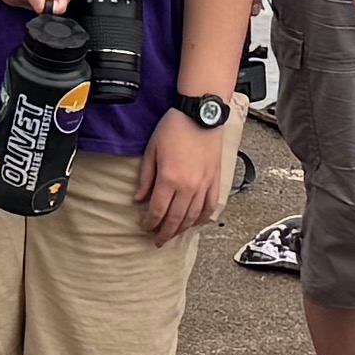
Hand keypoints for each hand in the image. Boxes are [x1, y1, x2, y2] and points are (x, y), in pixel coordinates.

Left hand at [139, 110, 231, 243]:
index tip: (145, 227)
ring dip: (181, 229)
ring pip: (192, 217)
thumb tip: (138, 199)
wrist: (201, 114)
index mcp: (169, 179)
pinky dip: (201, 218)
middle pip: (175, 219)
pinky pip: (210, 207)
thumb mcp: (151, 150)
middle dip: (164, 233)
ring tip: (173, 234)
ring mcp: (204, 185)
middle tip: (157, 240)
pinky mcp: (216, 181)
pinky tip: (194, 222)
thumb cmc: (174, 128)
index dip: (149, 223)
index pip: (157, 211)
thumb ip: (145, 178)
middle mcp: (188, 186)